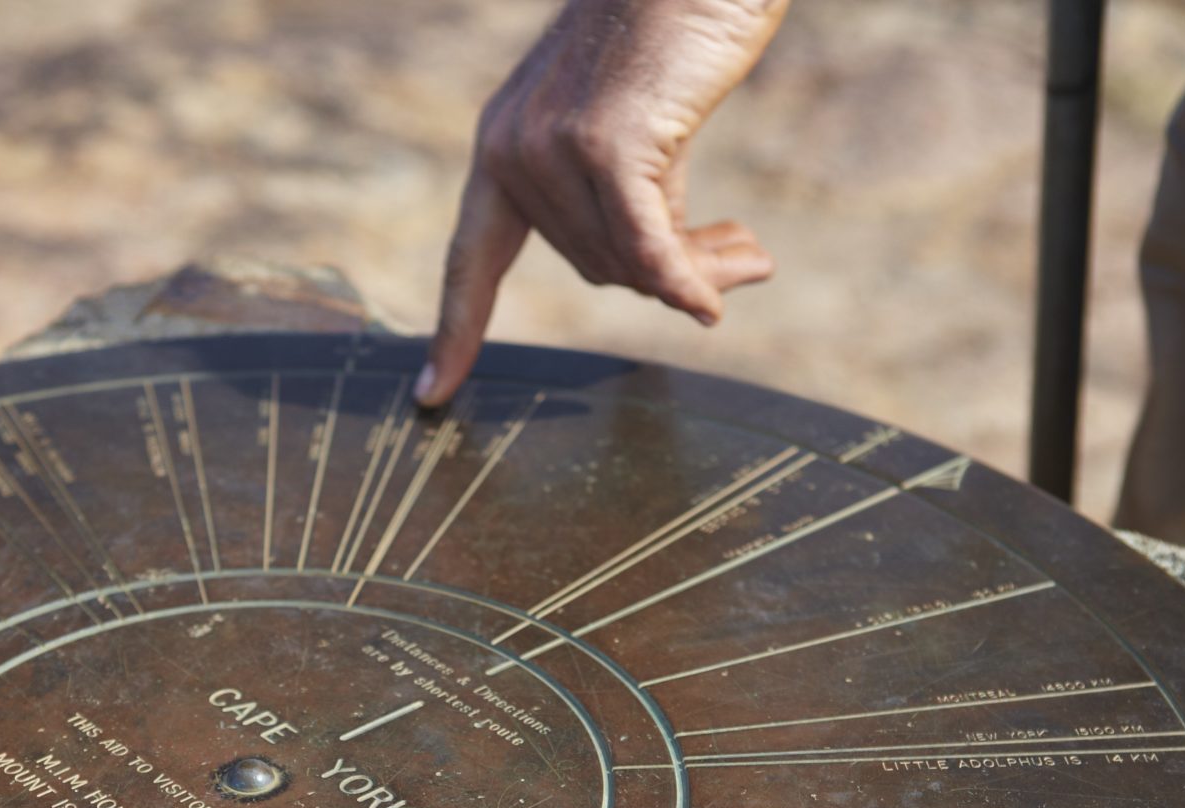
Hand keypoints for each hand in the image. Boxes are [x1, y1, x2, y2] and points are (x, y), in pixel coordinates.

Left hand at [417, 0, 790, 405]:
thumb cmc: (678, 35)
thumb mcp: (638, 132)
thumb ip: (628, 202)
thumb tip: (675, 290)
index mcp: (503, 144)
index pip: (470, 255)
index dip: (456, 327)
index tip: (431, 394)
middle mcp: (511, 149)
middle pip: (590, 265)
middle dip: (667, 272)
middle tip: (743, 253)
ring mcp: (550, 147)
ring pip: (625, 260)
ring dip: (696, 267)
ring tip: (752, 249)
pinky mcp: (603, 144)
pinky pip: (646, 247)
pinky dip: (685, 278)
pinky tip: (714, 301)